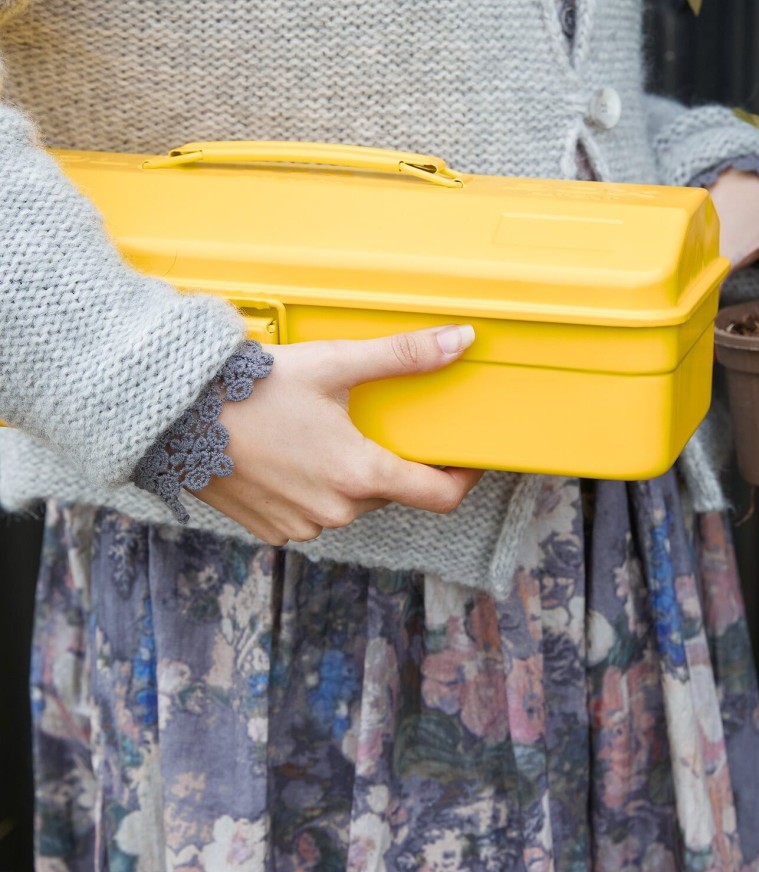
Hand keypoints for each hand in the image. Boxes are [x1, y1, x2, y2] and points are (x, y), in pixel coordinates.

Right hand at [196, 324, 483, 544]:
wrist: (177, 417)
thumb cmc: (253, 388)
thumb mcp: (335, 363)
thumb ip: (403, 356)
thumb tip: (459, 341)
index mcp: (359, 474)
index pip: (438, 495)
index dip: (463, 478)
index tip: (468, 460)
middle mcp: (336, 511)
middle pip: (387, 490)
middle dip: (386, 460)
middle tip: (366, 421)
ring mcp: (302, 525)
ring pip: (348, 503)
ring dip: (345, 474)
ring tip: (316, 432)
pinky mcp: (272, 530)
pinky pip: (310, 513)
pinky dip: (310, 488)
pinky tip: (288, 455)